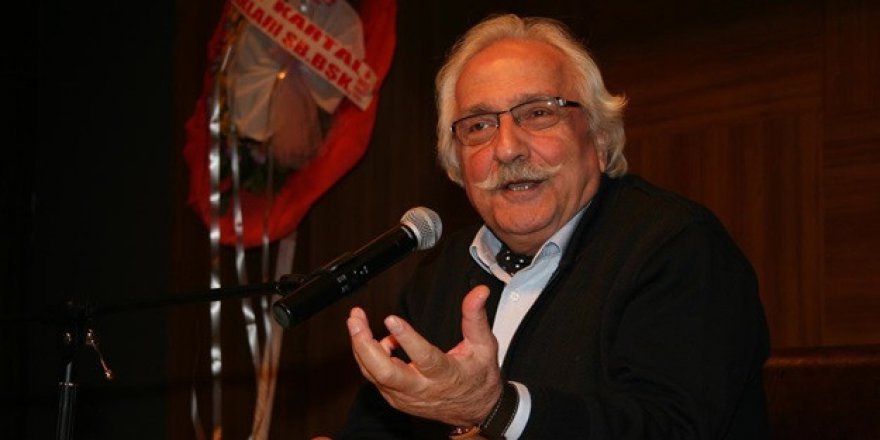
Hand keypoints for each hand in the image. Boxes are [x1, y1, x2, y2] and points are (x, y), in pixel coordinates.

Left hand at [346, 285, 502, 426]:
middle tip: (356, 321)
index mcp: (446, 376)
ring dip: (361, 347)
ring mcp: (406, 397)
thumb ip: (476, 317)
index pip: (424, 358)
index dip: (406, 339)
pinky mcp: (396, 399)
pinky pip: (375, 377)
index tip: (391, 319)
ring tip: (356, 322)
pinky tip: (377, 340)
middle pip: (385, 373)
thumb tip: (479, 292)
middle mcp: (422, 389)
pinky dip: (370, 357)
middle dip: (365, 345)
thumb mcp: (483, 346)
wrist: (475, 410)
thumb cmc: (479, 378)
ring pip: (374, 375)